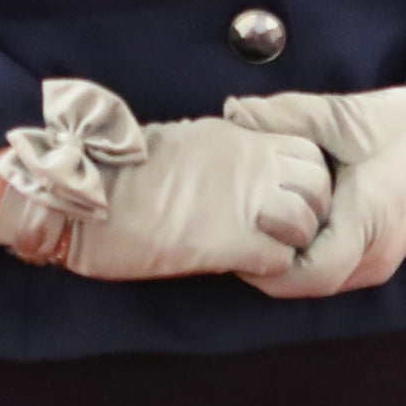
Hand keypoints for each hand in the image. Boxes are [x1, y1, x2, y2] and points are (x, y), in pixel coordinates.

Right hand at [64, 116, 334, 280]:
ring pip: (308, 222)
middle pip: (319, 185)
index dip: (303, 178)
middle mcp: (253, 162)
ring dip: (292, 240)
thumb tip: (241, 170)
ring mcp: (246, 200)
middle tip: (280, 227)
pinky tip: (244, 266)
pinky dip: (270, 268)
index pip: (307, 152)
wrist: (86, 194)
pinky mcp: (232, 241)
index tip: (282, 195)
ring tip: (262, 248)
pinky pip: (280, 259)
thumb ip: (225, 157)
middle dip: (310, 209)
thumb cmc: (121, 170)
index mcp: (240, 136)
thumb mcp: (187, 146)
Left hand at [224, 71, 405, 296]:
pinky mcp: (372, 259)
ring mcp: (374, 265)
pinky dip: (299, 255)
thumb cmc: (405, 128)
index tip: (235, 229)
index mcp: (367, 224)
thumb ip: (290, 114)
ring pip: (314, 282)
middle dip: (263, 262)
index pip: (309, 273)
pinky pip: (326, 271)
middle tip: (230, 226)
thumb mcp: (347, 116)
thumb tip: (233, 110)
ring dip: (281, 261)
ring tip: (250, 225)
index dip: (265, 263)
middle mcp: (371, 258)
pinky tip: (281, 224)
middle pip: (305, 284)